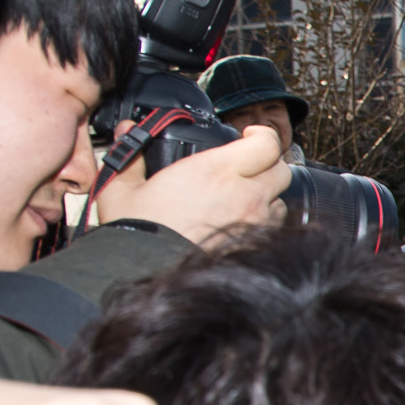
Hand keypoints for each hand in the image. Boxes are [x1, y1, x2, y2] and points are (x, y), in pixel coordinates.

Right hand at [95, 123, 289, 244]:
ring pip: (280, 202)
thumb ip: (130, 156)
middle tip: (249, 166)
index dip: (263, 135)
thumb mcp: (122, 188)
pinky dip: (262, 223)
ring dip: (268, 196)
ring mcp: (254, 224)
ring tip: (243, 198)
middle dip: (269, 165)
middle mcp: (244, 195)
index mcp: (216, 171)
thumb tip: (126, 130)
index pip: (267, 144)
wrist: (144, 274)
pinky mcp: (253, 248)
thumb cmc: (137, 233)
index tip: (250, 135)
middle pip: (282, 171)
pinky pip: (271, 230)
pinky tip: (238, 223)